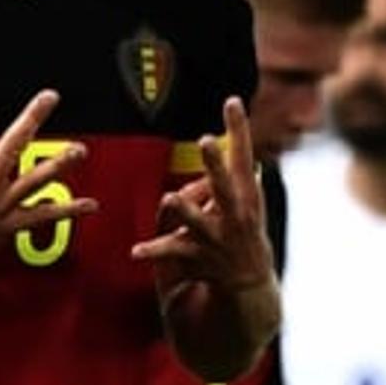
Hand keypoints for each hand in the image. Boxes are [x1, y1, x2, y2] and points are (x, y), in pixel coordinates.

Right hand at [0, 90, 97, 288]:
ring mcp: (0, 207)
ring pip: (36, 178)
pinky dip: (67, 211)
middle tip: (50, 98)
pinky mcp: (9, 227)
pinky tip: (89, 204)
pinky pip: (42, 217)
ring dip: (60, 162)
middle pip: (15, 142)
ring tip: (80, 150)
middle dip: (33, 116)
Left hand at [132, 98, 274, 297]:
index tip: (232, 101)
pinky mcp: (198, 258)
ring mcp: (216, 238)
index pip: (243, 157)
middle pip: (224, 186)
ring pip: (198, 222)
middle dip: (216, 164)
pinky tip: (135, 251)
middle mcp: (234, 215)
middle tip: (206, 141)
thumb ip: (237, 169)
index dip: (238, 130)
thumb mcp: (250, 199)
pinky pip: (172, 253)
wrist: (250, 283)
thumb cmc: (246, 230)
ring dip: (186, 211)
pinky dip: (153, 251)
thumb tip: (238, 128)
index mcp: (246, 196)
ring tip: (171, 197)